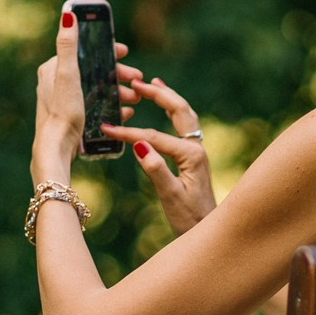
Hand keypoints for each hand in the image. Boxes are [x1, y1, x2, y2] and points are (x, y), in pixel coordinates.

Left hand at [34, 11, 129, 183]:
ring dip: (118, 91)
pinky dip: (112, 106)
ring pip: (97, 89)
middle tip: (137, 79)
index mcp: (53, 68)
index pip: (85, 51)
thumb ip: (68, 44)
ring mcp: (65, 100)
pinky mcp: (72, 116)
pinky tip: (125, 112)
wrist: (56, 148)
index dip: (107, 51)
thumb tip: (68, 14)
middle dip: (118, 75)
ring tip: (135, 99)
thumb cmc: (63, 111)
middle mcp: (56, 82)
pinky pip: (96, 105)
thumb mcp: (68, 74)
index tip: (125, 52)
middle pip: (94, 71)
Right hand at [104, 68, 217, 233]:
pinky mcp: (194, 157)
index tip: (107, 129)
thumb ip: (156, 169)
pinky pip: (184, 125)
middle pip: (178, 110)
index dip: (129, 132)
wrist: (208, 231)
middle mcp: (197, 148)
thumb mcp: (170, 197)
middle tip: (137, 83)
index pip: (154, 136)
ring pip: (184, 115)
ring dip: (169, 97)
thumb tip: (139, 145)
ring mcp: (197, 151)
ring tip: (153, 83)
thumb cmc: (189, 219)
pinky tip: (167, 108)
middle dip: (158, 94)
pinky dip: (174, 111)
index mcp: (191, 155)